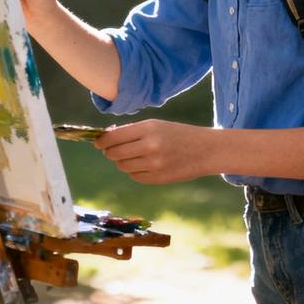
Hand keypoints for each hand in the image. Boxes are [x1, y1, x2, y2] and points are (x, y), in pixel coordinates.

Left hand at [95, 120, 214, 184]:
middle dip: (110, 152)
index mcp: (148, 129)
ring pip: (123, 166)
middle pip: (114, 153)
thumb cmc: (178, 134)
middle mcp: (150, 146)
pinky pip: (135, 176)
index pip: (113, 137)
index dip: (101, 141)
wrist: (206, 150)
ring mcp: (154, 164)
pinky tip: (144, 165)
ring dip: (122, 162)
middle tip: (112, 150)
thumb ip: (132, 131)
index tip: (97, 142)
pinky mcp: (158, 179)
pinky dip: (135, 171)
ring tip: (133, 156)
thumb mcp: (156, 125)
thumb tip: (106, 137)